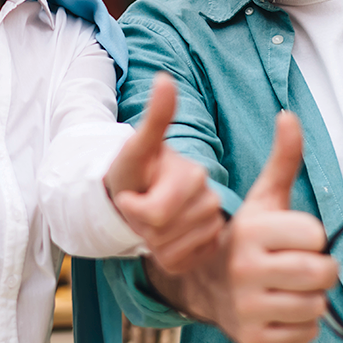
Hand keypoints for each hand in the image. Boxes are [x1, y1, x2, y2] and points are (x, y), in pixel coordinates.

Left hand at [104, 73, 225, 273]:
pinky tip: (163, 237)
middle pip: (163, 234)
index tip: (129, 195)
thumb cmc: (134, 173)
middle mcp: (211, 199)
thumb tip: (164, 79)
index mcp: (194, 175)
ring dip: (152, 242)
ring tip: (150, 221)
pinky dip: (165, 256)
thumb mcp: (135, 149)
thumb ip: (155, 119)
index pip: (154, 214)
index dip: (132, 209)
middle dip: (141, 226)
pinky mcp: (209, 246)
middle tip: (139, 208)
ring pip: (172, 252)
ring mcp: (213, 225)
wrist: (140, 194)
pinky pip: (180, 263)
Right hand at [145, 110, 337, 342]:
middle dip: (321, 270)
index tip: (295, 239)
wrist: (203, 283)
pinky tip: (283, 310)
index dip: (313, 237)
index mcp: (252, 232)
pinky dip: (303, 326)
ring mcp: (247, 307)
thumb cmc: (246, 237)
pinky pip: (305, 336)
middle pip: (322, 273)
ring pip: (316, 307)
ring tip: (291, 288)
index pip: (316, 236)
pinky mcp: (253, 339)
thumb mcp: (262, 200)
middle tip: (303, 267)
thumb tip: (290, 116)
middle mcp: (246, 269)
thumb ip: (282, 161)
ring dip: (313, 299)